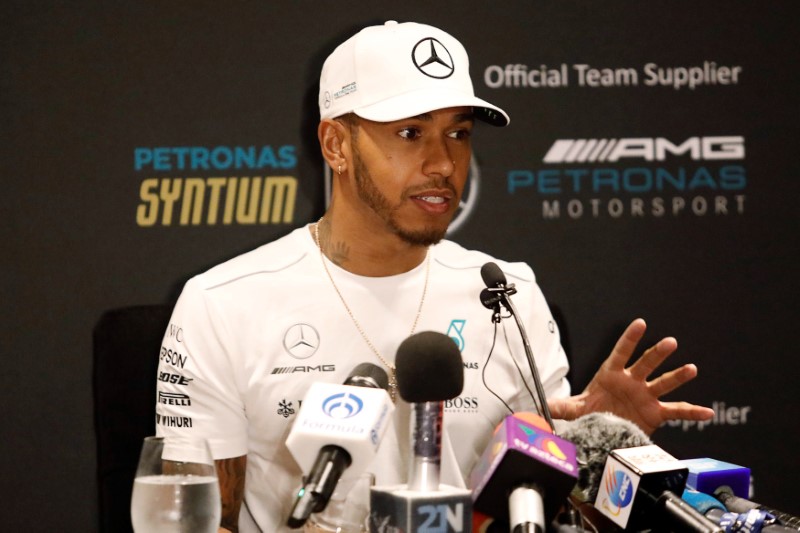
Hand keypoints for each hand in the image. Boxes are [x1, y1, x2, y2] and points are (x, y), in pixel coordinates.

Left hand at [548, 318, 713, 434]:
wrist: (607, 428)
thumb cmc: (594, 411)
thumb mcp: (577, 409)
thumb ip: (562, 406)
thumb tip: (541, 405)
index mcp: (611, 375)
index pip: (620, 352)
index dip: (629, 339)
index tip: (640, 323)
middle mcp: (632, 381)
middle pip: (646, 364)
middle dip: (657, 353)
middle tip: (669, 342)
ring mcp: (646, 396)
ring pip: (664, 383)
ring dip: (678, 376)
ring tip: (691, 368)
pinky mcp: (656, 413)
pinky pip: (677, 411)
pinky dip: (692, 412)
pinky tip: (707, 412)